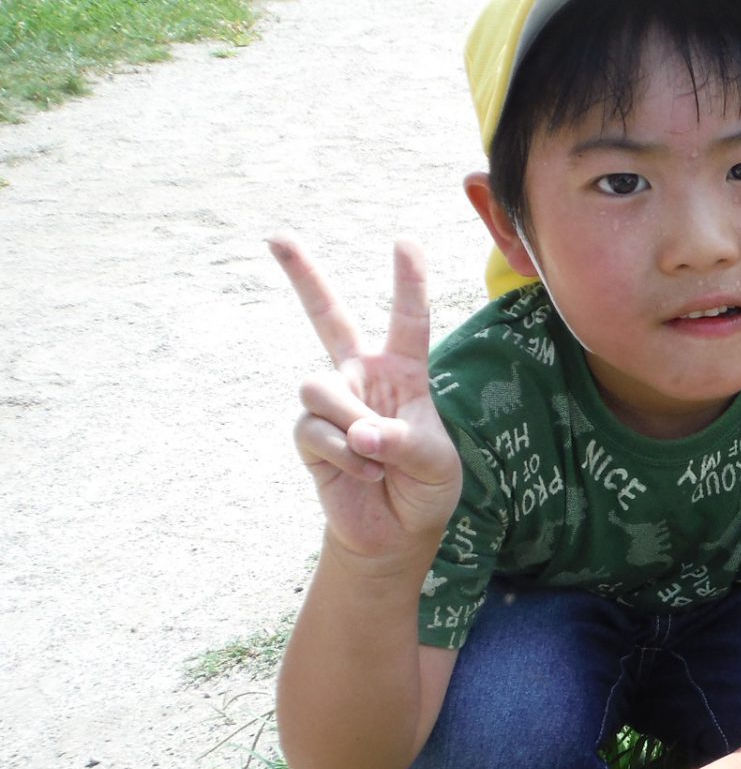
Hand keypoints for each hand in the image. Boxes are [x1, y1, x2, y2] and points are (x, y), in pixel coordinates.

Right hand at [273, 237, 460, 564]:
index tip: (404, 242)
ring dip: (351, 424)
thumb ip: (404, 442)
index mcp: (403, 373)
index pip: (408, 321)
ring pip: (320, 388)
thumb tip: (362, 433)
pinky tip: (364, 474)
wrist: (395, 531)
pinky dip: (345, 456)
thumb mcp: (436, 463)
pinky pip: (315, 430)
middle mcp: (361, 378)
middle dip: (303, 276)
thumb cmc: (424, 487)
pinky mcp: (308, 434)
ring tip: (376, 458)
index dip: (407, 282)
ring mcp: (332, 404)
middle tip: (276, 236)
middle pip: (326, 318)